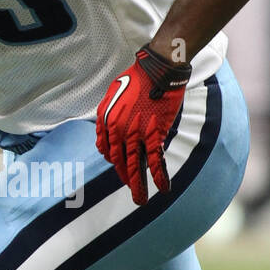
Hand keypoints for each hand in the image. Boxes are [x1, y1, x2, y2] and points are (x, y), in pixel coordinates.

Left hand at [96, 44, 190, 205]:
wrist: (157, 69)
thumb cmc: (137, 77)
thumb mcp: (113, 93)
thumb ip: (108, 112)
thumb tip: (108, 128)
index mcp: (106, 120)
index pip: (107, 150)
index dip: (115, 161)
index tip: (123, 168)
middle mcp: (117, 130)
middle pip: (119, 162)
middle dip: (126, 179)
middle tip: (133, 191)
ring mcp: (135, 134)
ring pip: (134, 166)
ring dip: (138, 186)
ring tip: (141, 201)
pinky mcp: (154, 134)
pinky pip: (155, 160)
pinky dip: (159, 177)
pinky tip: (163, 188)